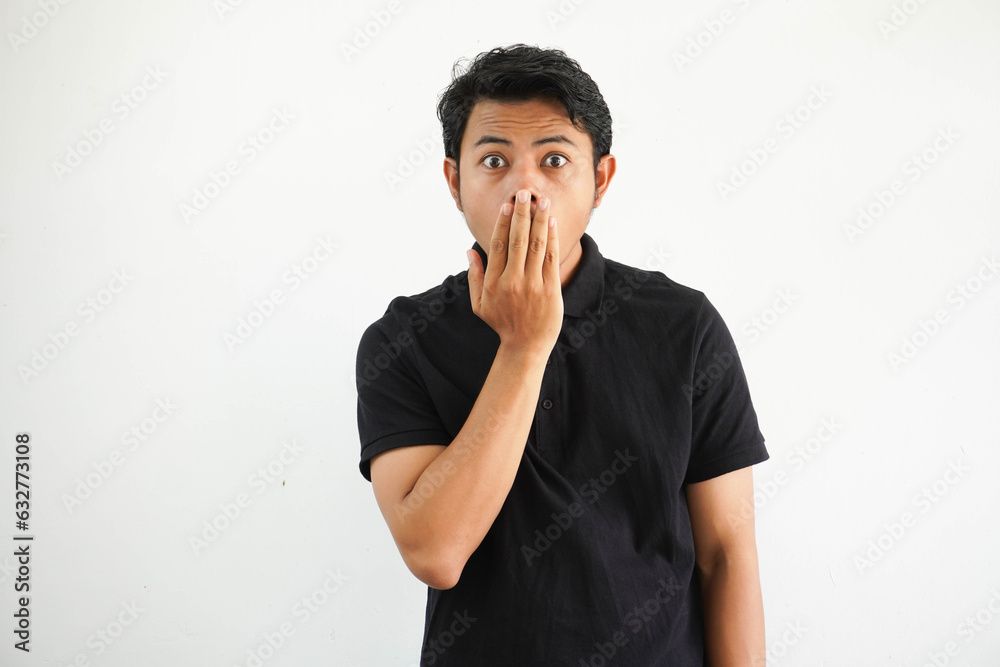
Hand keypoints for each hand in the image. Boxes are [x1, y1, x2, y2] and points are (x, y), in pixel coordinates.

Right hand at [467, 189, 562, 356]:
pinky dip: (552, 239)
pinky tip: (552, 223)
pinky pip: (550, 258)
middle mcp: (512, 282)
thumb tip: (469, 252)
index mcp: (493, 283)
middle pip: (517, 240)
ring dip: (539, 221)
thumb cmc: (502, 324)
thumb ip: (474, 277)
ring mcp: (532, 286)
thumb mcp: (479, 305)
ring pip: (536, 246)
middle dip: (521, 214)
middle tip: (524, 193)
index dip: (503, 223)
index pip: (499, 246)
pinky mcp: (550, 290)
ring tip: (541, 201)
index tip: (507, 205)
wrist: (526, 347)